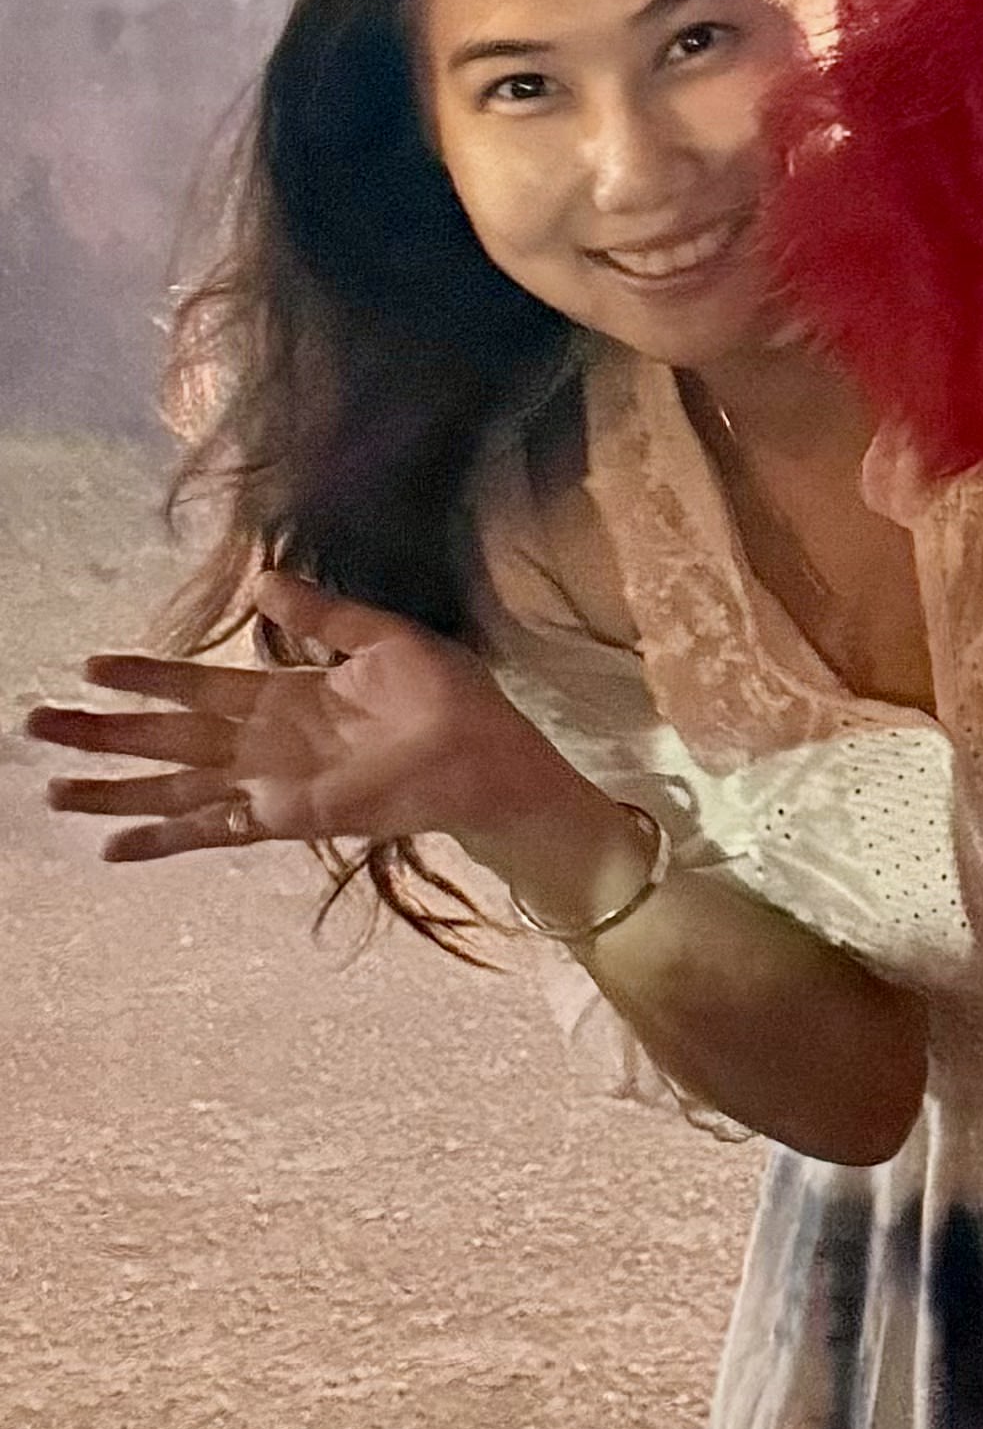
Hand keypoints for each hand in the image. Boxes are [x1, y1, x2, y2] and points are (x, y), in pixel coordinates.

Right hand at [27, 570, 602, 874]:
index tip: (89, 668)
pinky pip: (215, 831)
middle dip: (103, 734)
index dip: (145, 679)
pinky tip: (116, 849)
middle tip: (36, 726)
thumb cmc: (450, 698)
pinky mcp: (286, 819)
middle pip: (166, 737)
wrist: (490, 757)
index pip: (196, 685)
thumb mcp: (383, 638)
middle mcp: (265, 743)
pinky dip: (165, 839)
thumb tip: (262, 580)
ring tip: (55, 790)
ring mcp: (270, 784)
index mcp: (285, 695)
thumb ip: (322, 614)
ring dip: (116, 789)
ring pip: (175, 786)